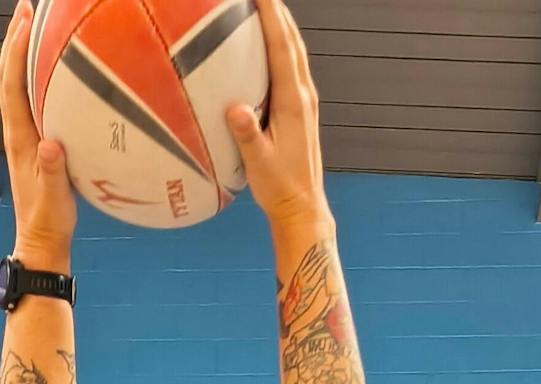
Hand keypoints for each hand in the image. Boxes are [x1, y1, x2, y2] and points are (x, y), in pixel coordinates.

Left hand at [0, 0, 75, 271]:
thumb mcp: (54, 198)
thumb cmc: (49, 220)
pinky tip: (51, 65)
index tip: (26, 22)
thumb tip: (50, 145)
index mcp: (20, 138)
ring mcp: (26, 134)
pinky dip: (37, 74)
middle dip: (16, 40)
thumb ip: (52, 172)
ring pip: (20, 84)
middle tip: (27, 8)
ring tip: (35, 24)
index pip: (13, 86)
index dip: (17, 52)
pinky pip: (33, 98)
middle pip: (11, 75)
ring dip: (24, 52)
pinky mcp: (37, 141)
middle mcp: (18, 130)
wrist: (42, 239)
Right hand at [227, 0, 331, 231]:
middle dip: (277, 11)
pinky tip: (271, 43)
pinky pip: (292, 66)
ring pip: (295, 51)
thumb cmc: (280, 188)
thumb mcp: (259, 164)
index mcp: (293, 103)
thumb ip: (247, 136)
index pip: (282, 48)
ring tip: (267, 5)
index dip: (272, 16)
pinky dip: (283, 45)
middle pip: (292, 41)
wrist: (302, 207)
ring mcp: (305, 101)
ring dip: (282, 25)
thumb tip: (235, 109)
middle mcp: (303, 96)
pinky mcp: (302, 109)